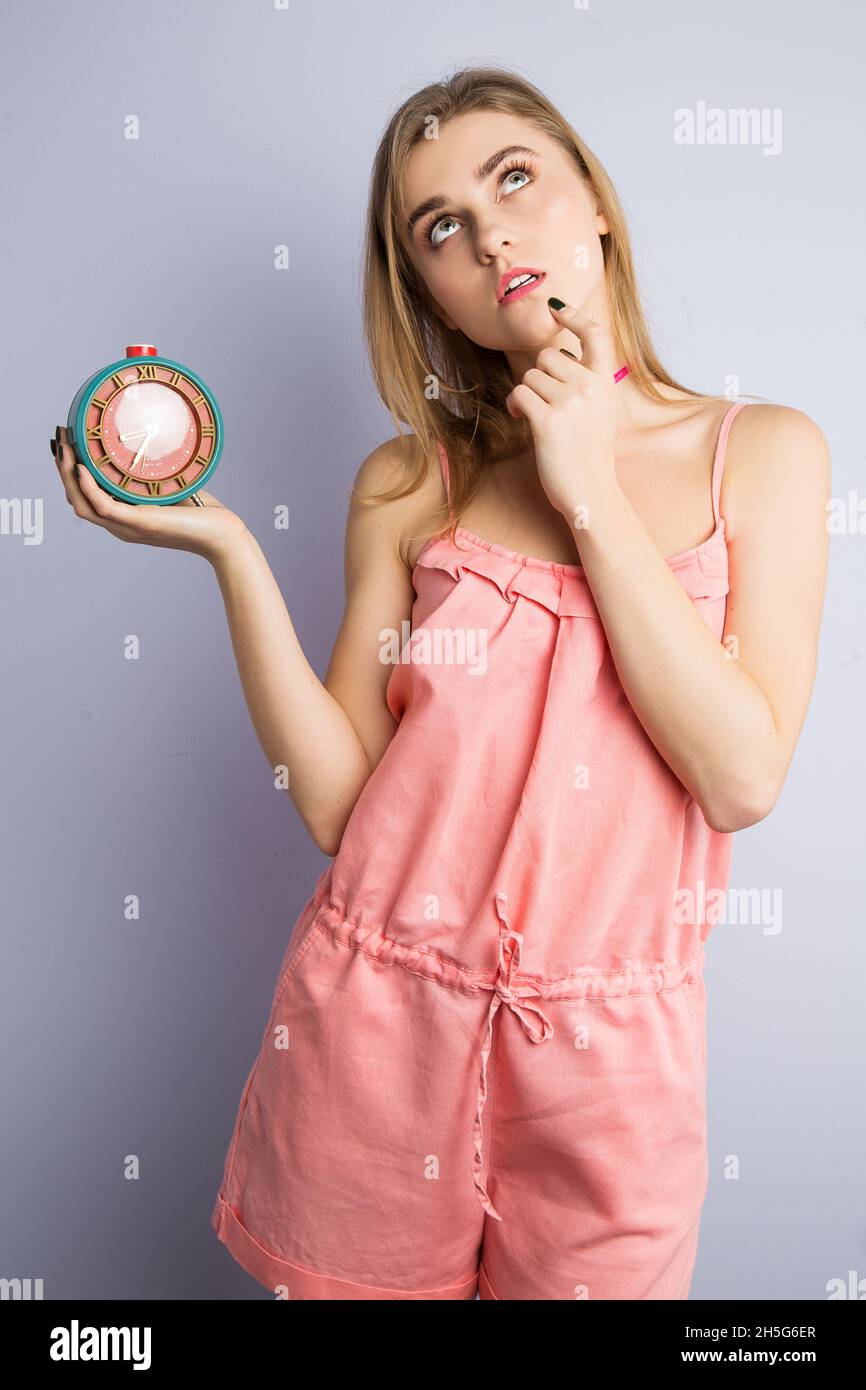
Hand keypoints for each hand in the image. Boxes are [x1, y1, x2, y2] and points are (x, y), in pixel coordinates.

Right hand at [50, 424, 245, 563]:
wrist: (221, 536)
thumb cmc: (200, 514)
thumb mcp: (169, 487)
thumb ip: (154, 473)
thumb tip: (148, 440)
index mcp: (124, 517)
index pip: (84, 498)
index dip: (69, 473)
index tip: (65, 445)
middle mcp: (120, 525)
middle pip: (76, 499)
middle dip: (61, 469)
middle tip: (58, 439)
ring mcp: (127, 526)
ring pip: (82, 503)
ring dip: (67, 475)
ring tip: (63, 447)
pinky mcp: (139, 523)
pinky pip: (103, 506)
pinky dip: (88, 487)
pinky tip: (82, 467)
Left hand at [505, 300, 618, 521]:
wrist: (591, 493)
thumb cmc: (590, 455)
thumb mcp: (601, 411)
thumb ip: (586, 383)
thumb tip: (559, 356)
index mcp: (607, 383)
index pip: (595, 335)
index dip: (574, 317)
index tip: (556, 309)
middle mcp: (590, 387)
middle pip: (548, 355)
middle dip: (539, 375)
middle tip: (542, 399)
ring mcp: (570, 403)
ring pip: (530, 376)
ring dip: (526, 393)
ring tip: (533, 414)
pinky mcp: (548, 421)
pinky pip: (519, 394)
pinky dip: (515, 405)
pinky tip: (522, 419)